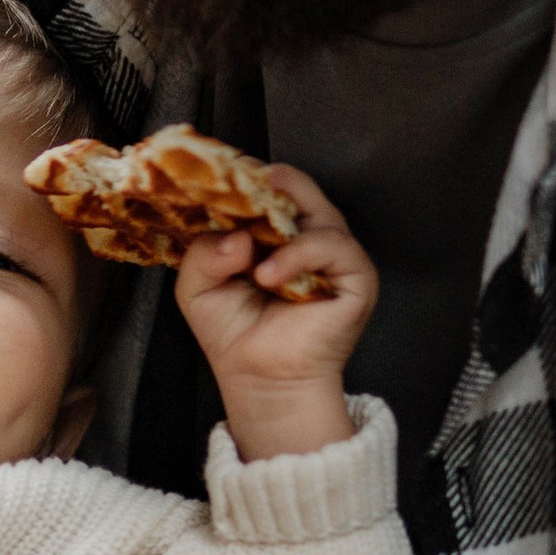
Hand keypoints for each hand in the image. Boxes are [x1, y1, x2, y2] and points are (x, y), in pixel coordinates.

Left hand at [174, 166, 374, 461]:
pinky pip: (331, 245)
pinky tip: (269, 277)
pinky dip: (297, 255)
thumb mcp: (199, 287)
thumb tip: (238, 237)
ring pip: (318, 210)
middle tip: (242, 183)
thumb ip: (204, 253)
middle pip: (298, 189)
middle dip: (269, 183)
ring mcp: (335, 255)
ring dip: (277, 228)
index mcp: (274, 234)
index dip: (245, 179)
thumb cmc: (235, 334)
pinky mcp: (356, 276)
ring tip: (251, 264)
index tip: (219, 174)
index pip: (268, 191)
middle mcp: (307, 238)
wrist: (261, 381)